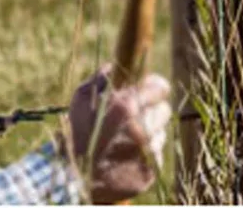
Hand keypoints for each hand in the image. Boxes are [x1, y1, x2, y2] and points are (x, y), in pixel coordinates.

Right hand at [67, 65, 170, 203]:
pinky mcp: (152, 171)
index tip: (149, 86)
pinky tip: (126, 154)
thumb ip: (101, 78)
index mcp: (126, 106)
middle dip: (151, 109)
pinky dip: (145, 152)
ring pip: (160, 132)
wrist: (78, 178)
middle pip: (163, 110)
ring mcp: (148, 152)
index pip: (160, 87)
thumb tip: (115, 65)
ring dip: (149, 131)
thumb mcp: (82, 98)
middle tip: (135, 114)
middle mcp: (142, 129)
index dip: (154, 85)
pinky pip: (156, 154)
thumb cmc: (79, 132)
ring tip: (126, 137)